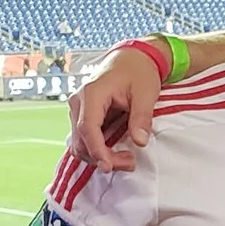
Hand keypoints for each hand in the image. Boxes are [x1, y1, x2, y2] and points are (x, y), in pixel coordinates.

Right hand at [68, 46, 164, 171]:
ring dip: (99, 155)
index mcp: (91, 94)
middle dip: (102, 157)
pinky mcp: (84, 115)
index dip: (97, 150)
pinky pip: (85, 138)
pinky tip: (117, 151)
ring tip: (127, 159)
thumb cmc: (139, 72)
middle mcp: (78, 102)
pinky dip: (98, 148)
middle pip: (81, 140)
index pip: (87, 128)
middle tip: (130, 163)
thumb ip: (141, 117)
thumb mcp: (146, 93)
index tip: (109, 166)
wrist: (132, 59)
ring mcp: (78, 109)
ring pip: (80, 142)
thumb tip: (140, 141)